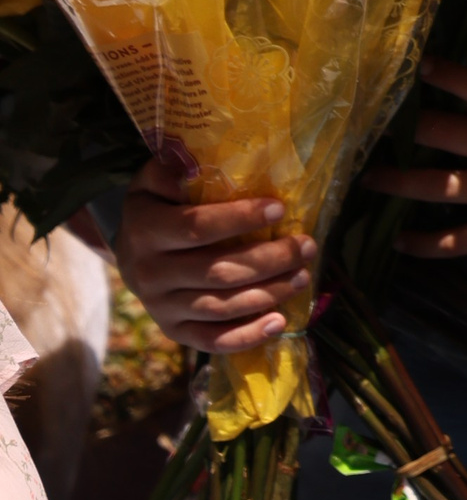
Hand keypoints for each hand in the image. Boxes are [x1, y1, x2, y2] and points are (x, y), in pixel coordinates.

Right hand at [114, 155, 314, 353]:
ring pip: (221, 307)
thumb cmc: (156, 208)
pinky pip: (212, 340)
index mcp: (146, 231)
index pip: (197, 228)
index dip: (240, 219)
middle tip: (306, 246)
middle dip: (269, 260)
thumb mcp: (153, 181)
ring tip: (303, 276)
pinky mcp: (174, 331)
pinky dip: (247, 336)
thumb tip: (194, 159)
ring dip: (268, 293)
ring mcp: (161, 307)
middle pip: (217, 272)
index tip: (279, 209)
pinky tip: (279, 322)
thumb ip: (172, 169)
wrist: (128, 254)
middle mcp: (150, 274)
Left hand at [369, 61, 466, 264]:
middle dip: (406, 128)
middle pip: (446, 133)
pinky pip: (458, 239)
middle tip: (368, 124)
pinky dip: (426, 243)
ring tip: (365, 181)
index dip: (448, 77)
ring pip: (439, 185)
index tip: (419, 65)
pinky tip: (399, 242)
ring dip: (398, 182)